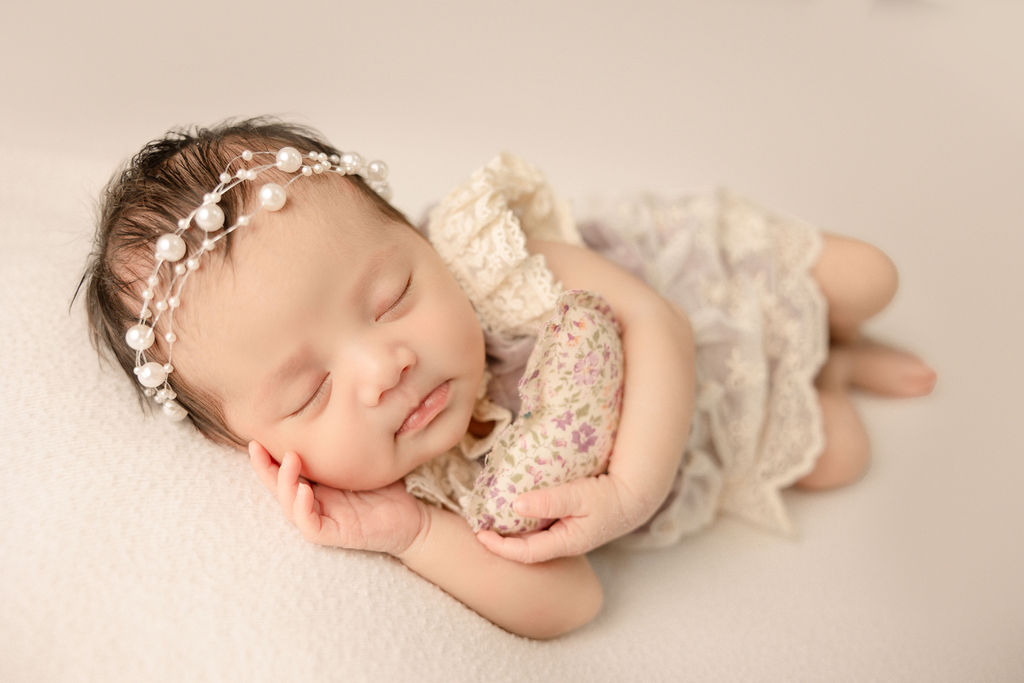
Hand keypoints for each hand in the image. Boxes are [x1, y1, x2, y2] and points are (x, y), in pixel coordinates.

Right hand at [248, 441, 425, 555]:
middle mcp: (314, 503)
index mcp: (316, 486)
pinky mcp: (335, 535)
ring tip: (291, 459)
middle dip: (263, 468)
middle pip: (277, 488)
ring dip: (284, 483)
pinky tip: (304, 490)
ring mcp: (323, 520)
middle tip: (257, 446)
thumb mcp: (363, 459)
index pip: (283, 472)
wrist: (413, 518)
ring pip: (289, 506)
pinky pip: (309, 526)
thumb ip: (347, 440)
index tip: (257, 437)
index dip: (266, 458)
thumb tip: (340, 403)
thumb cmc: (387, 488)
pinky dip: (302, 509)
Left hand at [475, 472, 650, 563]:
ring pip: (531, 538)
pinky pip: (539, 527)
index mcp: (565, 542)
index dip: (499, 546)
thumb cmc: (609, 497)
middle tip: (478, 524)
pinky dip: (523, 521)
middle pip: (524, 549)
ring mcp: (564, 535)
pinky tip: (514, 508)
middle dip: (500, 540)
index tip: (479, 533)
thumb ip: (549, 500)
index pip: (525, 553)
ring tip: (490, 517)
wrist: (634, 497)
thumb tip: (515, 503)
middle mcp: (562, 543)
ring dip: (510, 530)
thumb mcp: (579, 496)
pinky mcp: (567, 524)